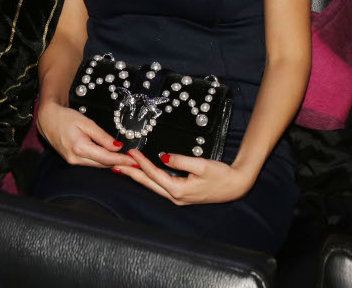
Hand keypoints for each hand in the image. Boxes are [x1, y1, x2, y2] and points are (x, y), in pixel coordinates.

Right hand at [36, 99, 126, 167]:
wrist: (47, 119)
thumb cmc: (65, 117)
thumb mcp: (87, 123)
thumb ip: (103, 136)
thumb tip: (118, 147)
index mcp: (80, 148)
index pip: (106, 158)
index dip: (122, 159)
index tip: (134, 160)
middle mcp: (75, 158)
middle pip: (103, 164)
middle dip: (120, 163)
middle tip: (135, 161)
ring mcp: (72, 161)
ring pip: (97, 165)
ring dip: (111, 163)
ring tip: (126, 160)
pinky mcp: (71, 161)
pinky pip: (90, 163)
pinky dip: (101, 161)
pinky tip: (111, 159)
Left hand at [116, 149, 257, 205]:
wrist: (236, 186)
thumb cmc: (221, 175)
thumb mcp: (201, 165)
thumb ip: (180, 161)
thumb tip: (163, 157)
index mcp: (178, 190)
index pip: (154, 174)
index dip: (141, 163)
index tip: (130, 153)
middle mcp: (175, 197)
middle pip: (148, 183)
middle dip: (131, 174)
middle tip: (115, 165)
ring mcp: (178, 197)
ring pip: (153, 186)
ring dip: (139, 177)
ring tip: (125, 169)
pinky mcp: (182, 194)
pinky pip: (161, 186)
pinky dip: (150, 179)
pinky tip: (144, 174)